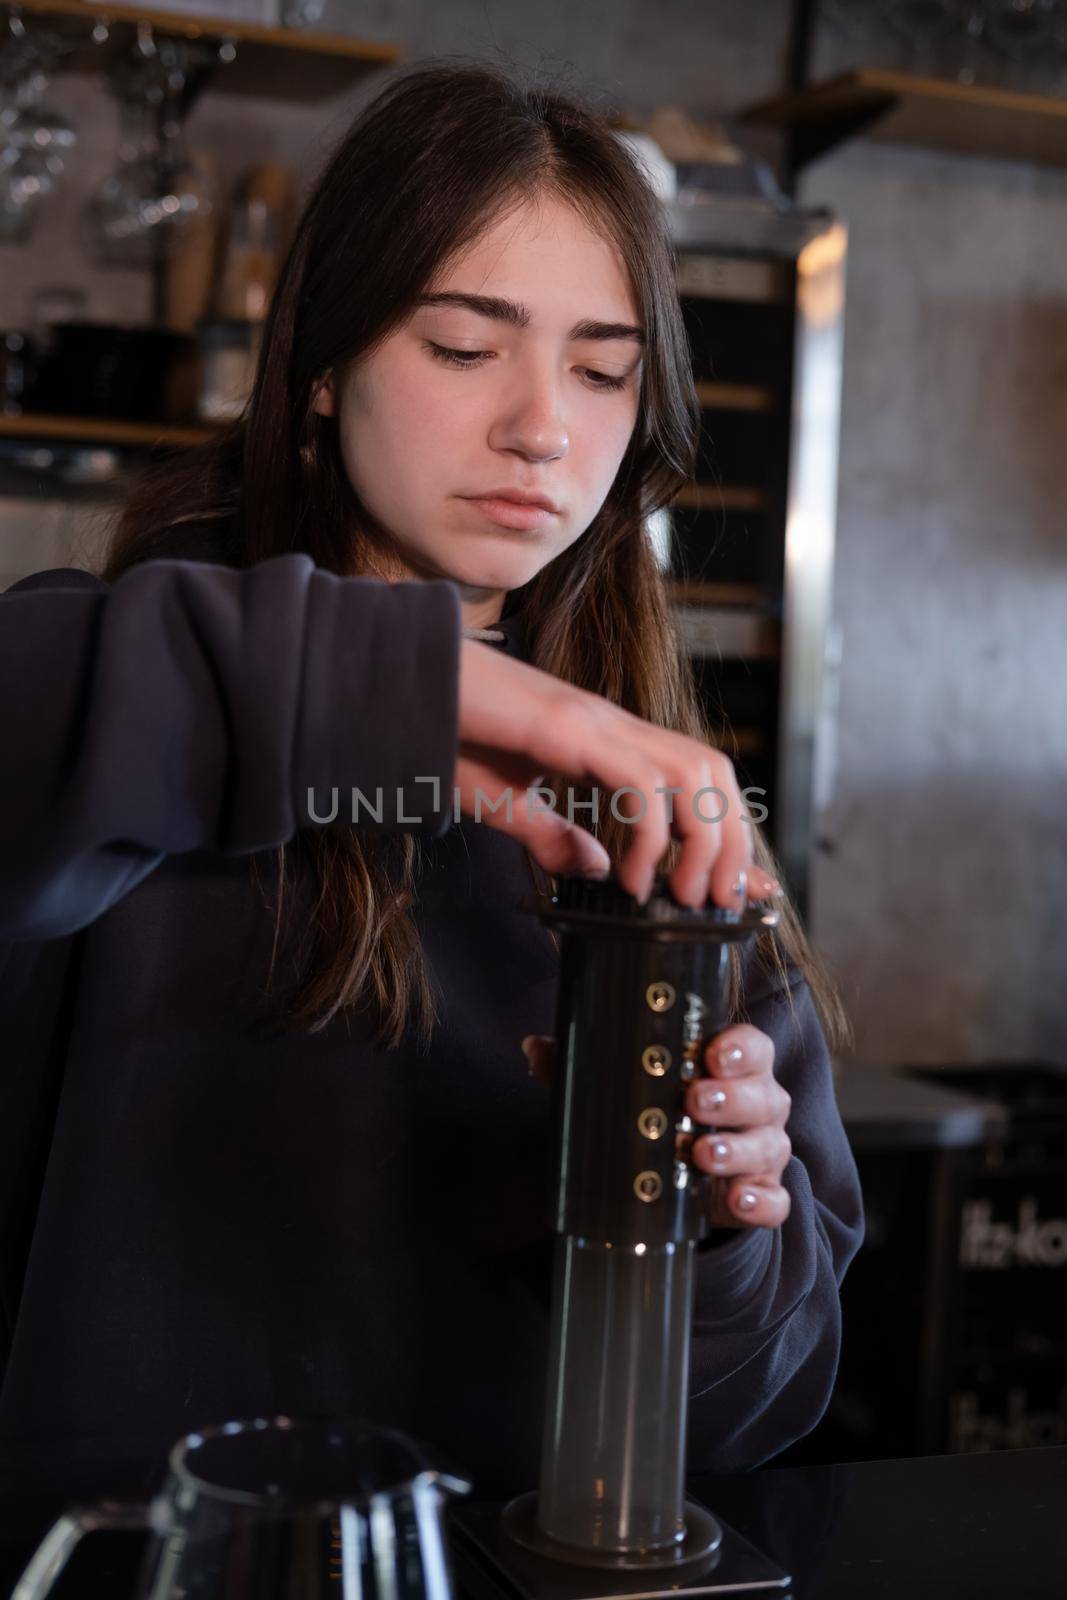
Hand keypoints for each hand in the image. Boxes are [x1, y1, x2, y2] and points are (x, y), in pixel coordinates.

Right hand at [458, 638, 780, 909]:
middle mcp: (614, 726)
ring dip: (702, 842)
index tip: (747, 890)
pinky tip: (627, 878)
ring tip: (680, 896)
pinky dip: (648, 835)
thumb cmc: (444, 736)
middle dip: (731, 843)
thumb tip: (600, 868)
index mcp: (607, 741)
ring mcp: (595, 722)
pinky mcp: (570, 727)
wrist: (399, 688)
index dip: (731, 834)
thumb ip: (552, 837)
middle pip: (714, 773)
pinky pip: (639, 781)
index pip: (696, 780)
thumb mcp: (507, 804)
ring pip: (694, 773)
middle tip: (715, 903)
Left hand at [521, 1022, 790, 1231]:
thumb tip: (533, 1048)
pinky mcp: (762, 1194)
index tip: (712, 1053)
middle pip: (763, 1094)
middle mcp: (759, 1103)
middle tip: (695, 1101)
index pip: (751, 1046)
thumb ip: (586, 1065)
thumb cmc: (664, 1110)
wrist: (691, 1173)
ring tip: (701, 1155)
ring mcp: (765, 1149)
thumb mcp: (628, 1085)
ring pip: (768, 1146)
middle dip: (731, 1097)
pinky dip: (761, 1202)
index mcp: (734, 1066)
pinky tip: (737, 1200)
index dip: (739, 1047)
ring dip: (737, 1150)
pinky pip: (775, 1201)